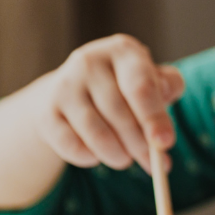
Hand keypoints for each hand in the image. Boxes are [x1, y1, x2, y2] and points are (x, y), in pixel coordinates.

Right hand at [26, 34, 184, 173]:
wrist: (73, 93)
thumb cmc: (126, 88)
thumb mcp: (152, 81)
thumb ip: (168, 90)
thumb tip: (163, 119)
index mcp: (123, 51)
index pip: (141, 87)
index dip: (155, 117)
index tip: (166, 143)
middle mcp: (89, 61)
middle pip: (119, 113)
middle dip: (140, 144)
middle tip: (152, 162)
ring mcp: (63, 85)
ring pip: (96, 132)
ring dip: (117, 155)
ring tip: (125, 159)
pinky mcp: (46, 111)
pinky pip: (71, 145)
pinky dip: (89, 158)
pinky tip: (96, 155)